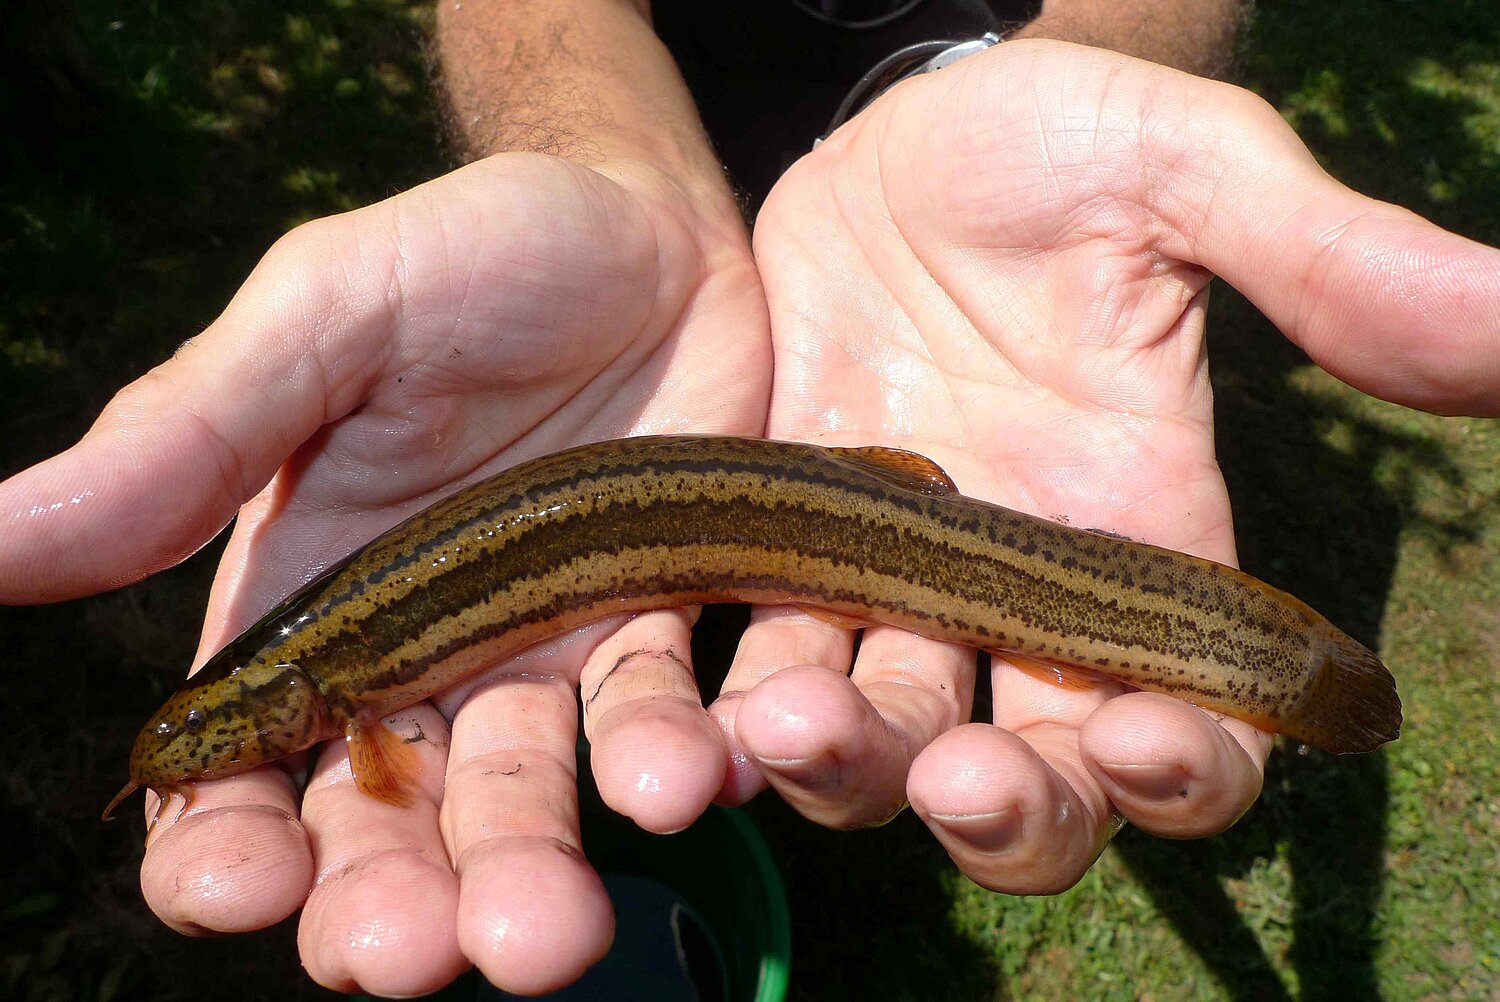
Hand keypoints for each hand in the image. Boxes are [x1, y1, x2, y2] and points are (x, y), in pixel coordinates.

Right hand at [0, 152, 769, 994]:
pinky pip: (665, 713)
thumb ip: (189, 439)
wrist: (641, 225)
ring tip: (550, 932)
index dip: (223, 844)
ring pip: (527, 796)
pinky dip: (672, 763)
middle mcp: (417, 654)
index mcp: (302, 601)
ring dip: (530, 872)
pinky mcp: (657, 622)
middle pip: (385, 818)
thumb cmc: (464, 256)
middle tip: (410, 953)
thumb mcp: (323, 322)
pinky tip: (687, 788)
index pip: (238, 766)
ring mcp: (543, 649)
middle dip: (390, 899)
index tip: (238, 886)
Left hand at [712, 40, 1499, 890]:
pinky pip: (748, 658)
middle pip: (1025, 780)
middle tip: (948, 778)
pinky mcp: (779, 550)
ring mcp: (891, 587)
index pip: (1192, 722)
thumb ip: (1323, 258)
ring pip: (875, 741)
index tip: (1132, 739)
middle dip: (996, 810)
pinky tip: (683, 700)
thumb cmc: (1058, 150)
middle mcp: (1022, 602)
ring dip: (841, 763)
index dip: (1178, 769)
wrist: (896, 141)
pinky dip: (719, 699)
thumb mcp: (1181, 176)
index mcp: (1147, 549)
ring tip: (785, 726)